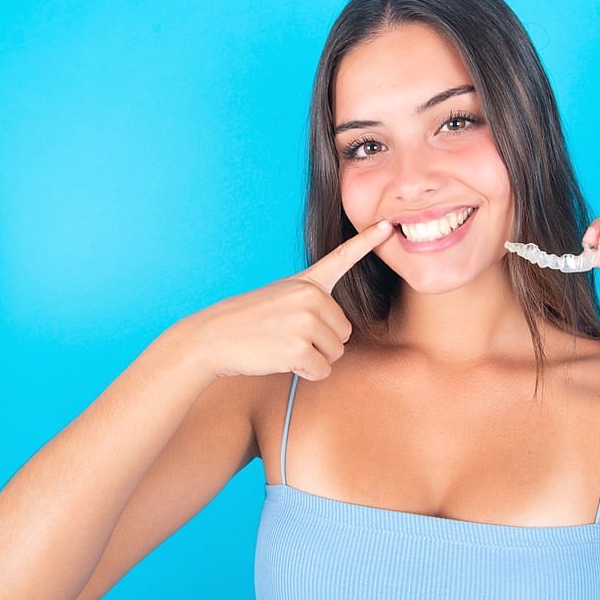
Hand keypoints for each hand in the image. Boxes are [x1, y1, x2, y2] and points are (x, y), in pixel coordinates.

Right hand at [169, 219, 392, 381]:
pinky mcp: (298, 348)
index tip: (386, 226)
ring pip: (335, 352)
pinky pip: (322, 370)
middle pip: (344, 331)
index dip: (368, 241)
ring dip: (313, 358)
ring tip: (282, 346)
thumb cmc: (246, 322)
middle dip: (321, 342)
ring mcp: (305, 321)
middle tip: (287, 336)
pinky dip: (306, 372)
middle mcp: (310, 297)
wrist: (212, 338)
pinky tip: (281, 360)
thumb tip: (339, 331)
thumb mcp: (280, 298)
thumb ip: (311, 303)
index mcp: (306, 282)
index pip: (342, 258)